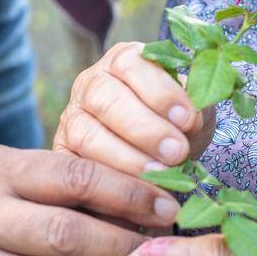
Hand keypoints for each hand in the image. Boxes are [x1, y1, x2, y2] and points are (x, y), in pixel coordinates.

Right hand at [53, 42, 216, 175]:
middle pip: (104, 99)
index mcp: (123, 61)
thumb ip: (193, 107)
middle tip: (176, 153)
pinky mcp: (63, 155)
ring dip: (126, 158)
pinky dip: (107, 183)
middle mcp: (90, 84)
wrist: (162, 159)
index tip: (187, 119)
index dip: (160, 92)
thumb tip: (189, 120)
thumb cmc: (178, 126)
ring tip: (161, 176)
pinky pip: (76, 168)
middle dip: (144, 128)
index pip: (131, 65)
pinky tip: (136, 194)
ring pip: (86, 134)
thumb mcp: (193, 109)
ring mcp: (72, 119)